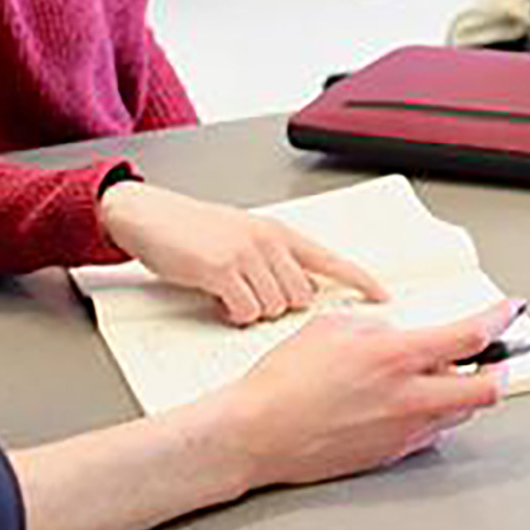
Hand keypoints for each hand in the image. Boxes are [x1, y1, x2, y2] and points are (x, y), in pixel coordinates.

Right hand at [99, 181, 389, 324]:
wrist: (147, 214)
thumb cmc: (191, 229)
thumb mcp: (242, 235)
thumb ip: (273, 259)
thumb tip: (298, 294)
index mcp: (278, 232)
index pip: (331, 258)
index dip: (360, 280)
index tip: (382, 296)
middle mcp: (268, 241)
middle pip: (302, 296)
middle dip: (282, 308)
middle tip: (252, 299)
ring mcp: (245, 254)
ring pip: (275, 307)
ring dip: (254, 312)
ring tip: (229, 296)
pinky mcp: (220, 270)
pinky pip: (246, 310)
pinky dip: (234, 315)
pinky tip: (219, 303)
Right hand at [198, 298, 522, 489]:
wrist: (256, 433)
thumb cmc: (284, 382)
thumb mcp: (333, 327)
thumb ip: (379, 326)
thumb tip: (399, 333)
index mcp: (396, 358)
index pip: (470, 338)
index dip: (499, 320)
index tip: (509, 311)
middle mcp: (408, 399)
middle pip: (486, 390)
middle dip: (499, 370)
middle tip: (495, 357)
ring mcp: (402, 431)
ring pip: (459, 413)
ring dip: (461, 392)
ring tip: (439, 376)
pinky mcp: (390, 454)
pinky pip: (430, 432)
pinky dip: (432, 414)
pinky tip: (409, 402)